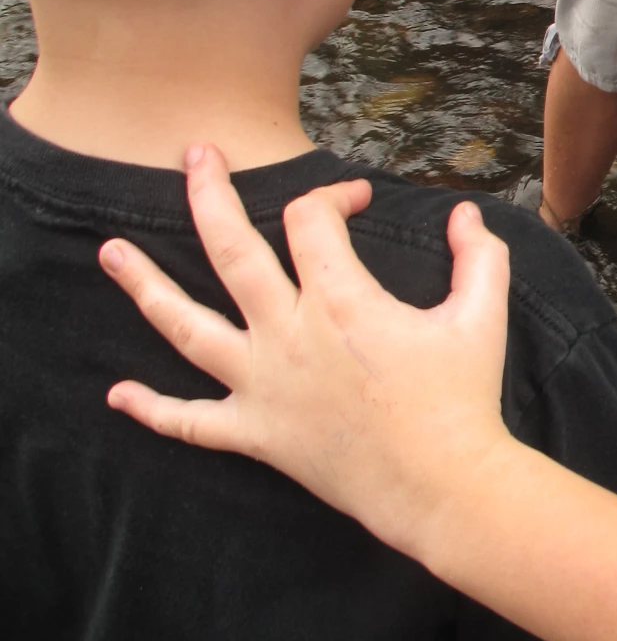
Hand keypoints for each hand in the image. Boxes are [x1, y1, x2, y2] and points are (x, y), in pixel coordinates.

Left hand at [99, 145, 516, 562]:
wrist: (442, 486)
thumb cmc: (463, 401)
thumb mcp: (482, 315)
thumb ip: (478, 256)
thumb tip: (466, 213)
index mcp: (341, 301)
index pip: (312, 221)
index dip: (333, 195)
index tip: (356, 200)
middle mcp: (288, 335)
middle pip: (231, 251)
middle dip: (208, 195)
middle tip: (193, 154)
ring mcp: (264, 386)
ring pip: (186, 328)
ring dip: (145, 287)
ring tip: (110, 252)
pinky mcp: (258, 434)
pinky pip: (192, 422)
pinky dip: (152, 409)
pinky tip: (118, 394)